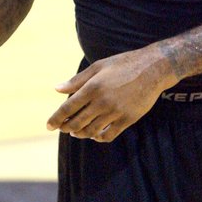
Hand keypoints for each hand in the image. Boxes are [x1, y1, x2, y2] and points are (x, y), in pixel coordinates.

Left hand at [46, 46, 176, 142]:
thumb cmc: (123, 64)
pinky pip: (109, 135)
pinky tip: (95, 135)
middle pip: (77, 122)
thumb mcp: (99, 66)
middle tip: (62, 128)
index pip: (68, 108)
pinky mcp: (128, 119)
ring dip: (80, 133)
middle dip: (66, 127)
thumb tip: (56, 89)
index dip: (56, 118)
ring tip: (76, 132)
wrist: (153, 69)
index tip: (49, 125)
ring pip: (91, 131)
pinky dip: (98, 138)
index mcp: (93, 87)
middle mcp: (102, 101)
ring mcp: (116, 112)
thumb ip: (77, 80)